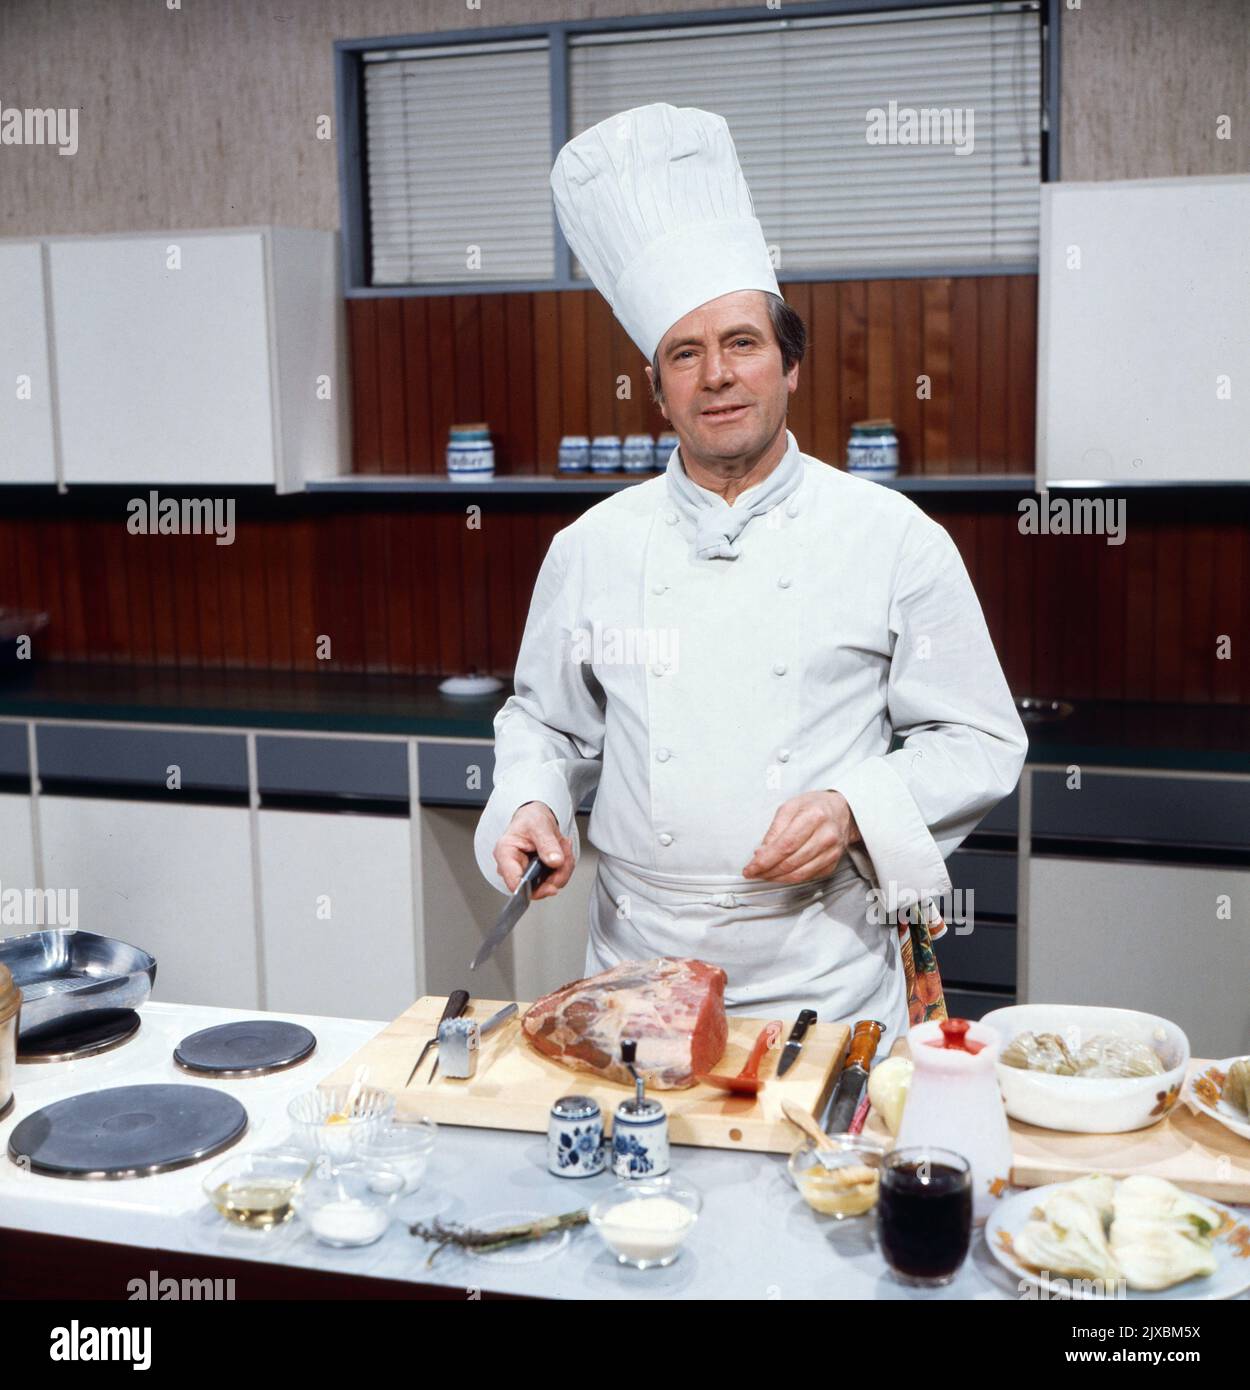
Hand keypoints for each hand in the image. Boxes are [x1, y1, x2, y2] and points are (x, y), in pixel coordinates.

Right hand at [494, 801, 573, 898]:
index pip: (514, 882)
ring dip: (563, 868)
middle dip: (556, 872)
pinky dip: (564, 867)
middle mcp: (513, 867)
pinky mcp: (538, 876)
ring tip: (562, 847)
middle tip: (564, 854)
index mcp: (505, 853)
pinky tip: (562, 853)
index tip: (551, 886)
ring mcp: (525, 873)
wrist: (536, 818)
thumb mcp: (539, 825)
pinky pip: (556, 879)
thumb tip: (555, 861)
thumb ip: (547, 843)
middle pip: (536, 887)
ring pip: (549, 884)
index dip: (533, 889)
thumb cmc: (530, 819)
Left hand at [742, 790, 859, 884]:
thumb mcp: (790, 807)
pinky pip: (808, 877)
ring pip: (800, 874)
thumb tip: (761, 853)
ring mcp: (831, 852)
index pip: (785, 845)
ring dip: (777, 878)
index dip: (765, 860)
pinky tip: (779, 875)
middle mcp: (826, 836)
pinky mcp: (832, 863)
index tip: (750, 868)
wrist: (842, 811)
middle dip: (767, 871)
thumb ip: (774, 830)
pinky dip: (790, 878)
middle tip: (753, 873)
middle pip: (791, 862)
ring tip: (763, 875)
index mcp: (814, 817)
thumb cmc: (814, 806)